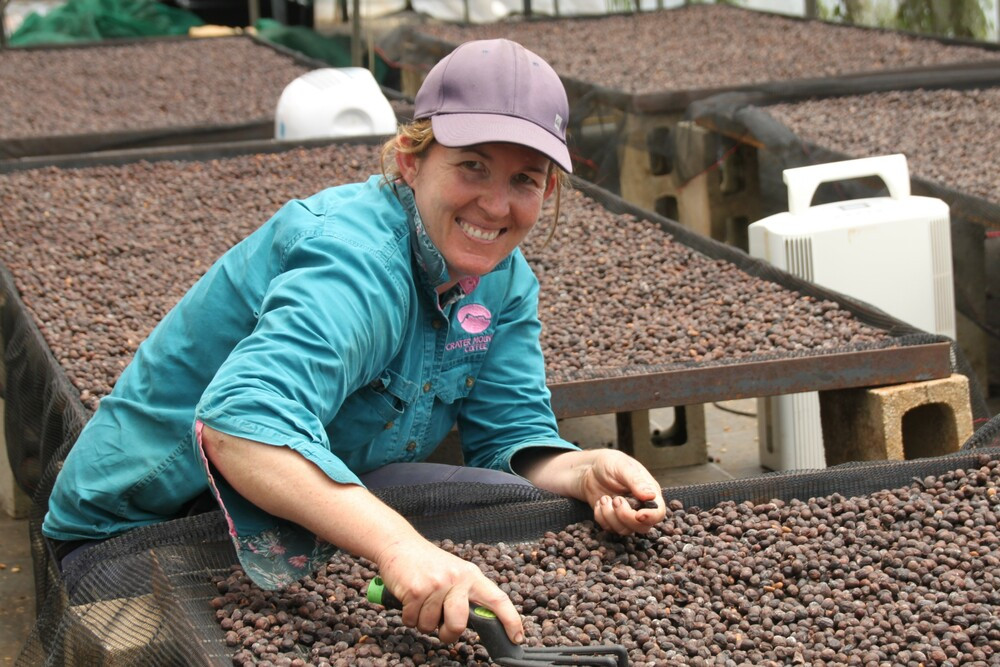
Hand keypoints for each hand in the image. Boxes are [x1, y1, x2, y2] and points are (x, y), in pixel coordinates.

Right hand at [373, 537, 523, 645]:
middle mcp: (457, 578)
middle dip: (448, 634)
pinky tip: (408, 599)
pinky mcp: (415, 589)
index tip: (517, 637)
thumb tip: (478, 621)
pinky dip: (407, 616)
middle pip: (459, 624)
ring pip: (430, 625)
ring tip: (420, 601)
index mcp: (471, 576)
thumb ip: (466, 594)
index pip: (498, 599)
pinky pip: (412, 620)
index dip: (510, 620)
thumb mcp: (454, 572)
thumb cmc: (426, 562)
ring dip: (422, 621)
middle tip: (441, 629)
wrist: (398, 543)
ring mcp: (436, 584)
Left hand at [582, 449, 665, 534]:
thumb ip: (636, 481)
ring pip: (624, 530)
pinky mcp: (613, 519)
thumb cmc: (610, 463)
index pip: (658, 512)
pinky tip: (600, 502)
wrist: (590, 469)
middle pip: (642, 527)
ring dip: (610, 516)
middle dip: (626, 516)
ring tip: (604, 498)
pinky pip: (609, 528)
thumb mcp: (623, 467)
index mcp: (650, 493)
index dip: (651, 517)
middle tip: (616, 500)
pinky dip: (601, 517)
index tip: (638, 515)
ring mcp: (627, 514)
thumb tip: (651, 495)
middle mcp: (641, 507)